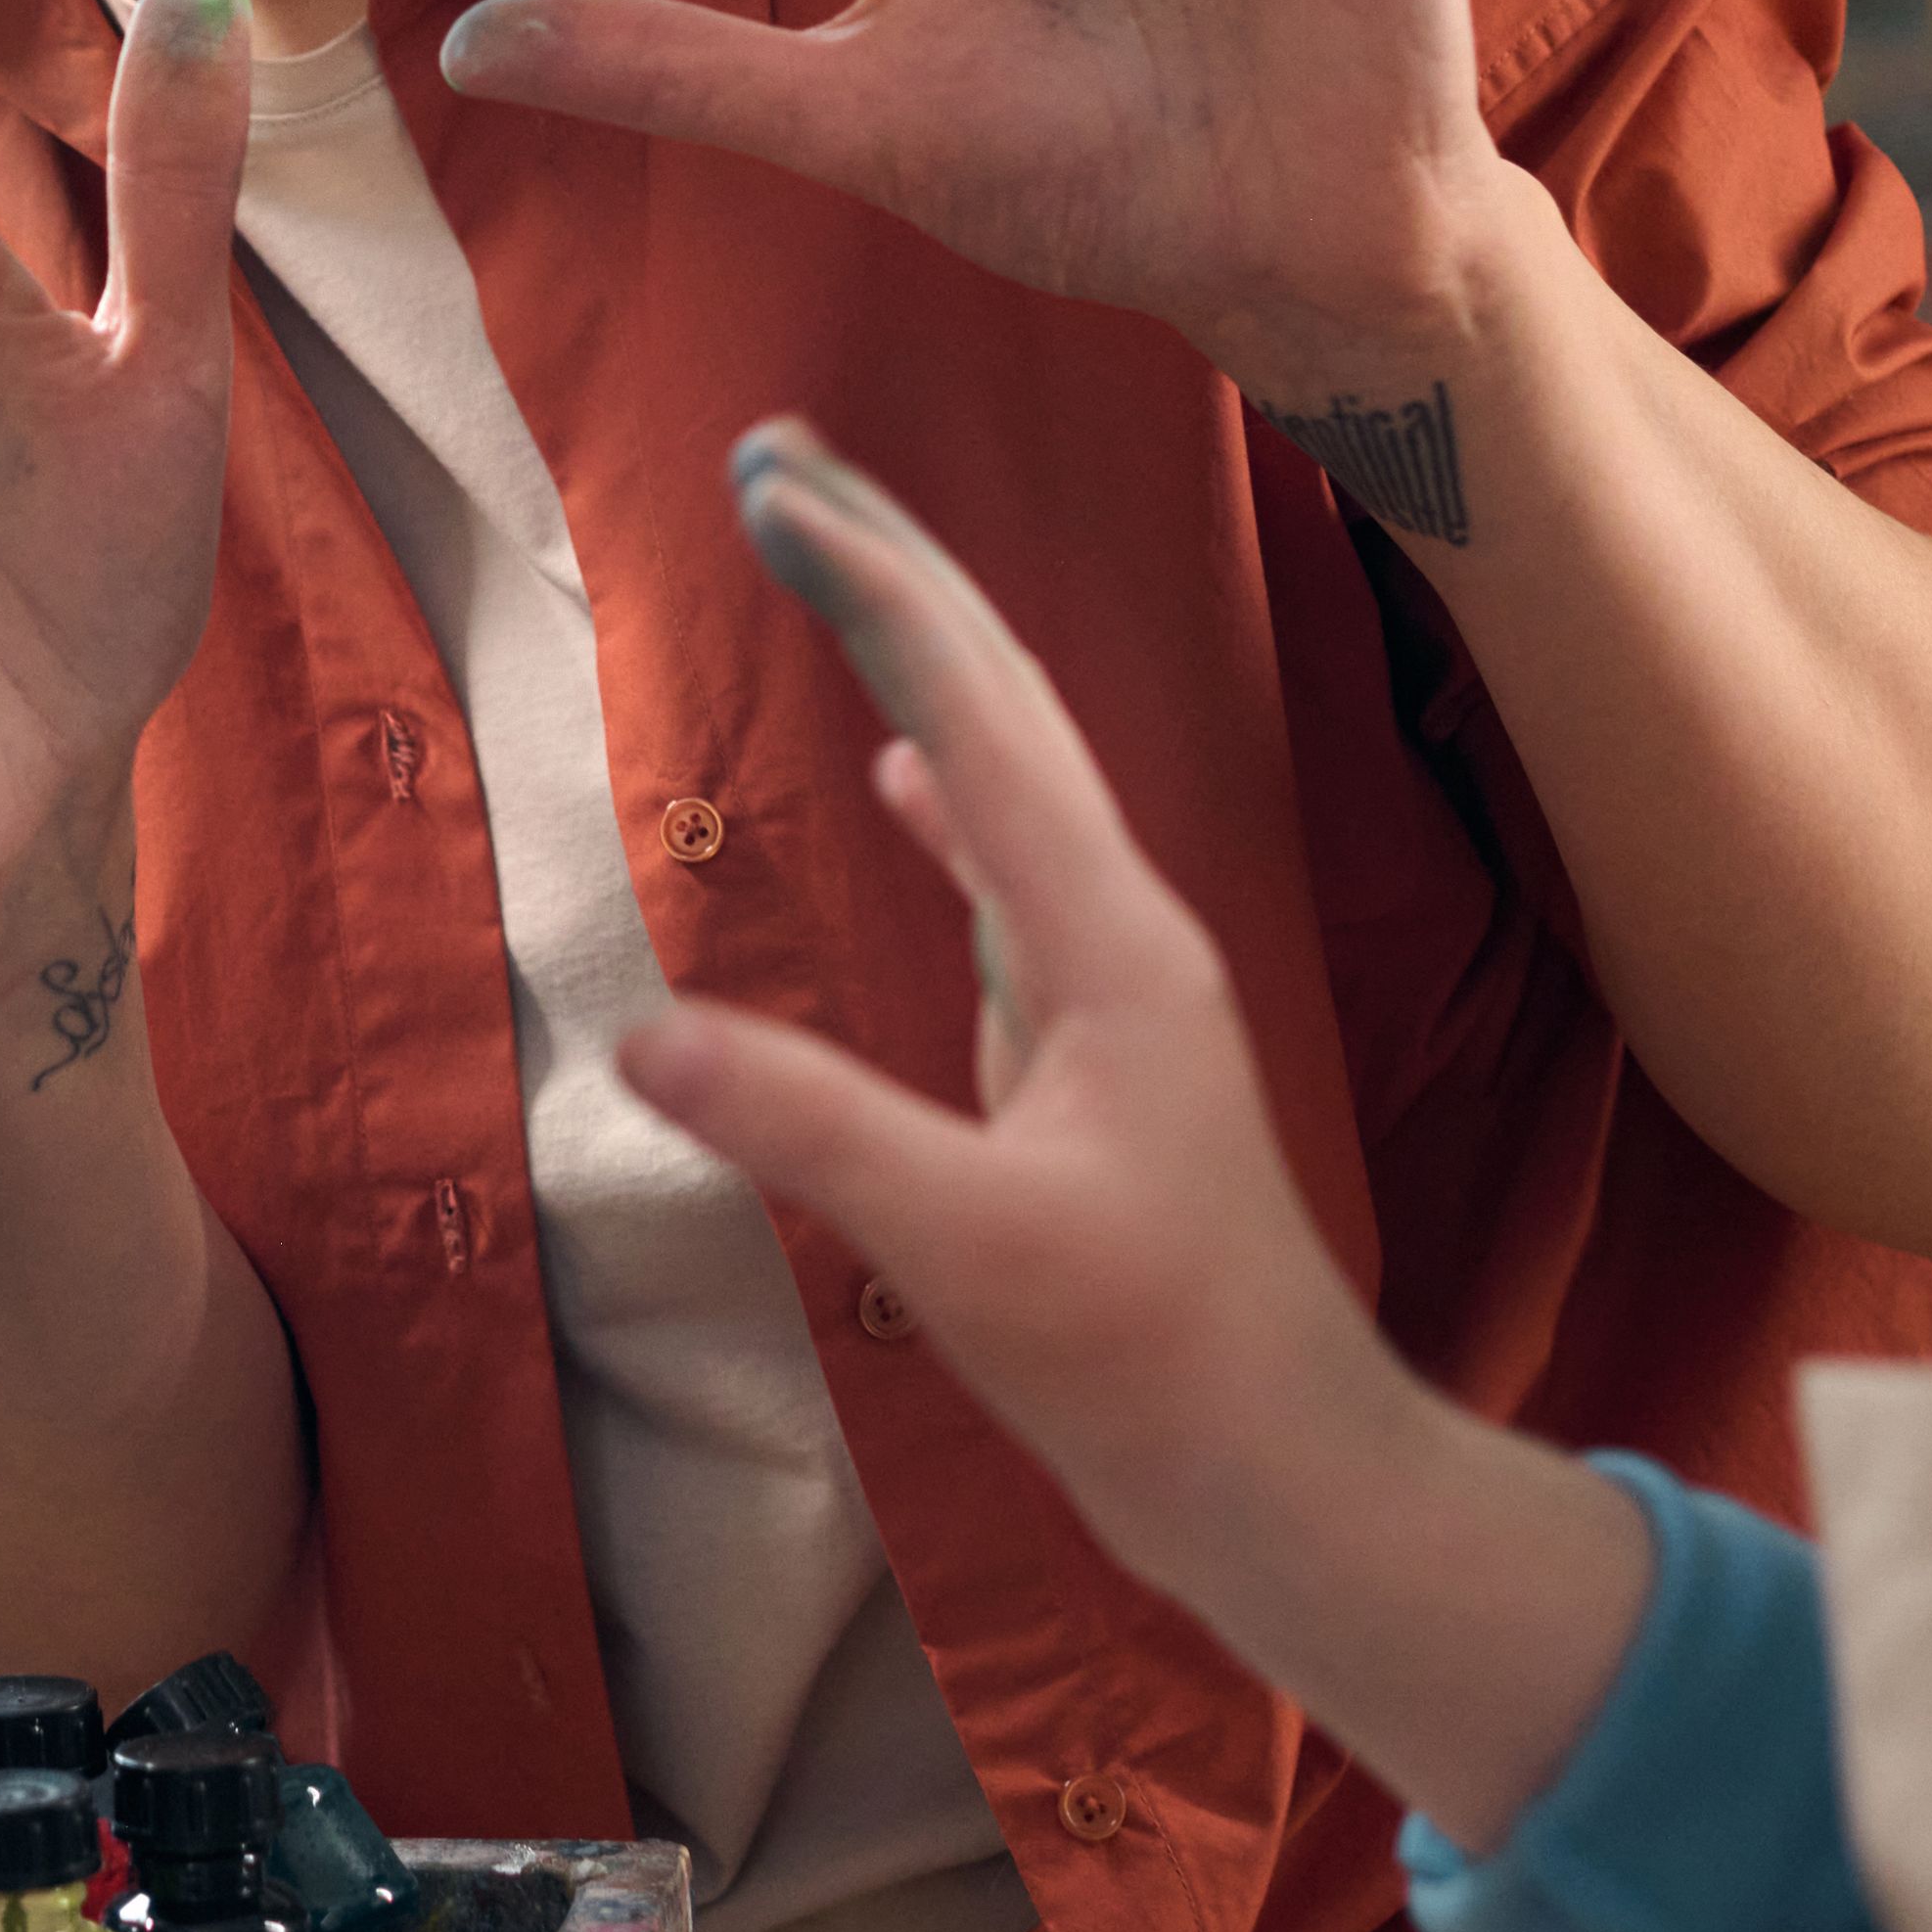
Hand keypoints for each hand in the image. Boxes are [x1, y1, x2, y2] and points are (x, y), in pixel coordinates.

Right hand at [619, 426, 1378, 1504]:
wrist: (1292, 1476)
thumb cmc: (1156, 1370)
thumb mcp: (973, 1253)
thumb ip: (815, 1133)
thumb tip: (639, 1036)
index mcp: (1108, 941)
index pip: (976, 711)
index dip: (874, 582)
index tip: (771, 475)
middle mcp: (1121, 929)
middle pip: (1000, 698)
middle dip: (892, 566)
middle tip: (778, 455)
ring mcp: (1114, 986)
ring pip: (1006, 767)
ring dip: (914, 659)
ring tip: (831, 560)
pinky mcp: (1094, 1047)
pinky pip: (1008, 868)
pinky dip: (947, 791)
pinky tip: (904, 778)